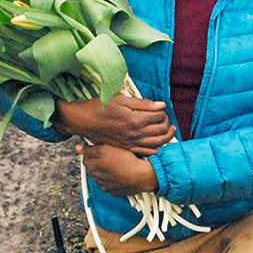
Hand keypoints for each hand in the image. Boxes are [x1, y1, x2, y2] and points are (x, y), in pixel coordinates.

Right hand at [53, 95, 174, 154]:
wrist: (83, 121)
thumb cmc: (100, 107)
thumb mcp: (121, 99)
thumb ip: (143, 103)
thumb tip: (161, 105)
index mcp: (134, 120)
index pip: (159, 116)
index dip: (163, 111)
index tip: (160, 108)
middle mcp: (134, 134)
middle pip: (161, 130)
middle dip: (166, 122)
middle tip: (165, 117)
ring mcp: (131, 143)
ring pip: (158, 143)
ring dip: (166, 136)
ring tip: (168, 130)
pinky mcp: (127, 149)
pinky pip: (147, 152)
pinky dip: (156, 148)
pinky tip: (157, 142)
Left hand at [76, 143, 159, 196]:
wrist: (141, 176)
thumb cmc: (126, 162)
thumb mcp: (107, 149)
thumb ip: (90, 149)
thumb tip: (78, 148)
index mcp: (93, 166)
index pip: (85, 158)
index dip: (93, 153)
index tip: (100, 150)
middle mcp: (96, 177)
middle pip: (92, 168)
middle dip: (98, 163)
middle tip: (110, 157)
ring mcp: (104, 185)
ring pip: (100, 177)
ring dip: (105, 172)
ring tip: (117, 166)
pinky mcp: (112, 192)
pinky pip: (108, 185)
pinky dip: (112, 180)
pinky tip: (120, 174)